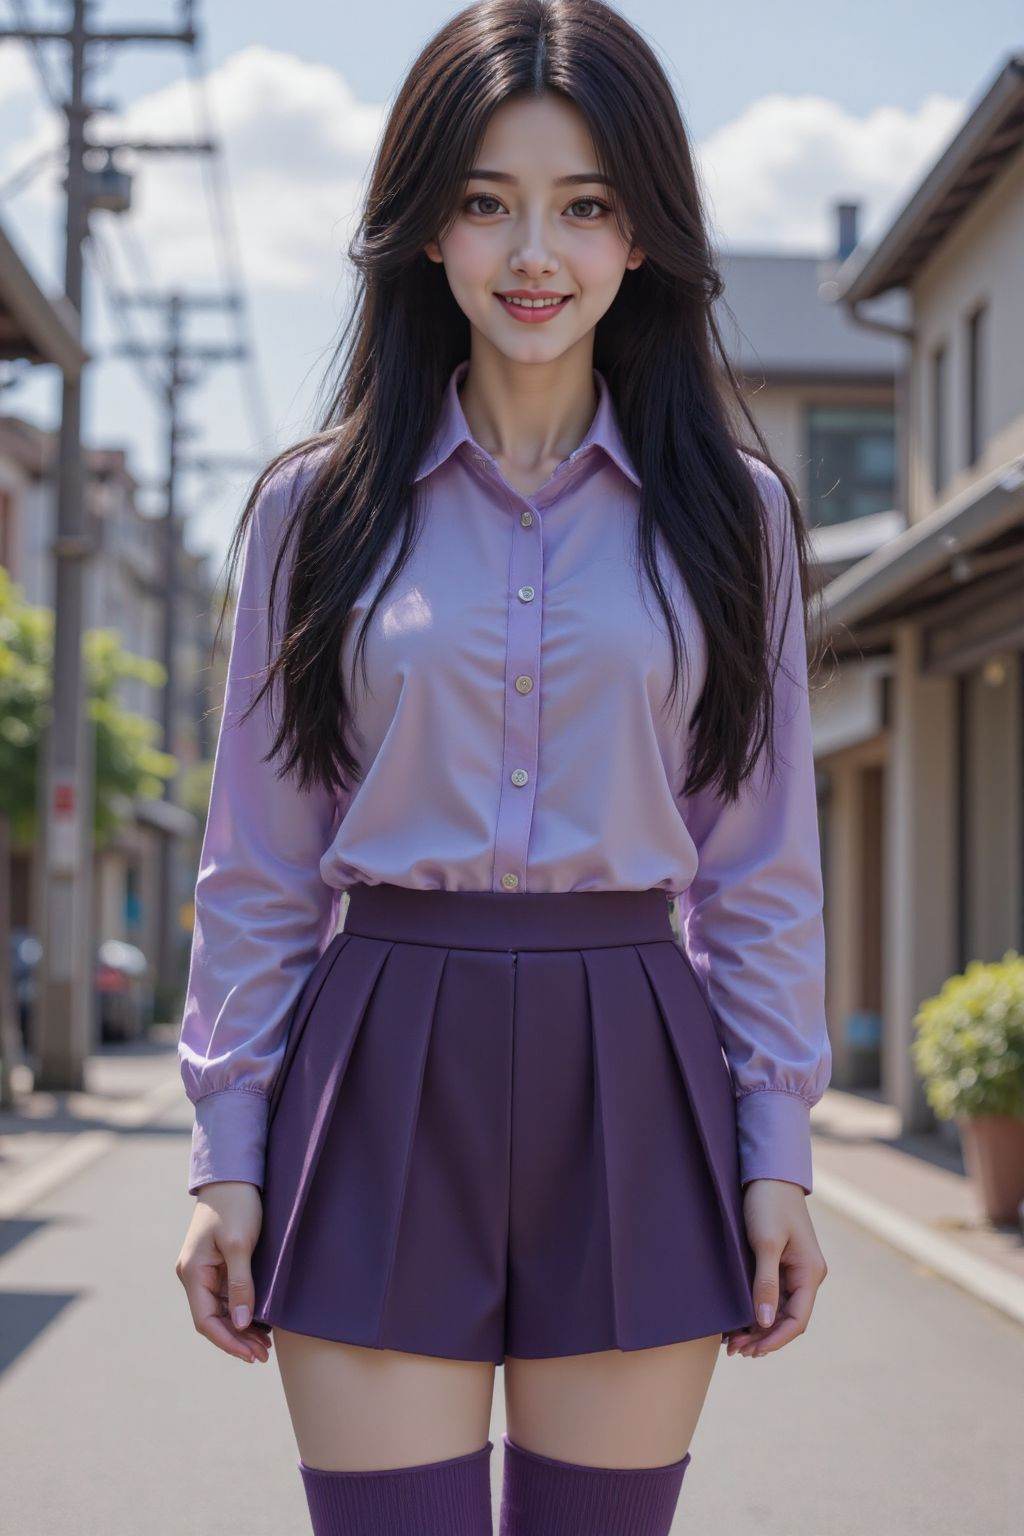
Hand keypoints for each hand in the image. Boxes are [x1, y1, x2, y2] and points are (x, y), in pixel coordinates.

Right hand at [175, 1182, 273, 1364]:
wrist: (234, 1174)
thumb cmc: (236, 1204)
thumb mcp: (240, 1244)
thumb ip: (240, 1284)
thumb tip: (240, 1323)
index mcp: (192, 1272)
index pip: (206, 1321)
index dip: (228, 1342)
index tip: (251, 1355)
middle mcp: (194, 1275)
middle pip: (213, 1319)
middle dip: (237, 1339)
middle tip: (264, 1355)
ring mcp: (204, 1270)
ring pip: (221, 1309)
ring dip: (240, 1328)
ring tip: (265, 1345)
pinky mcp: (217, 1263)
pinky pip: (227, 1295)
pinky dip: (242, 1310)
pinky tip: (260, 1321)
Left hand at [723, 1178, 827, 1357]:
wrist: (768, 1173)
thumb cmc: (768, 1204)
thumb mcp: (765, 1242)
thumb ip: (765, 1282)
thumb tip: (764, 1322)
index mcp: (809, 1273)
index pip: (797, 1320)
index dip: (775, 1340)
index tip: (752, 1351)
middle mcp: (806, 1275)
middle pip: (787, 1319)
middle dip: (763, 1337)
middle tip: (734, 1350)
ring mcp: (794, 1270)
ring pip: (778, 1310)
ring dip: (758, 1327)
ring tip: (732, 1342)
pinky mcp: (781, 1263)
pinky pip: (771, 1295)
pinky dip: (756, 1310)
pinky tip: (737, 1320)